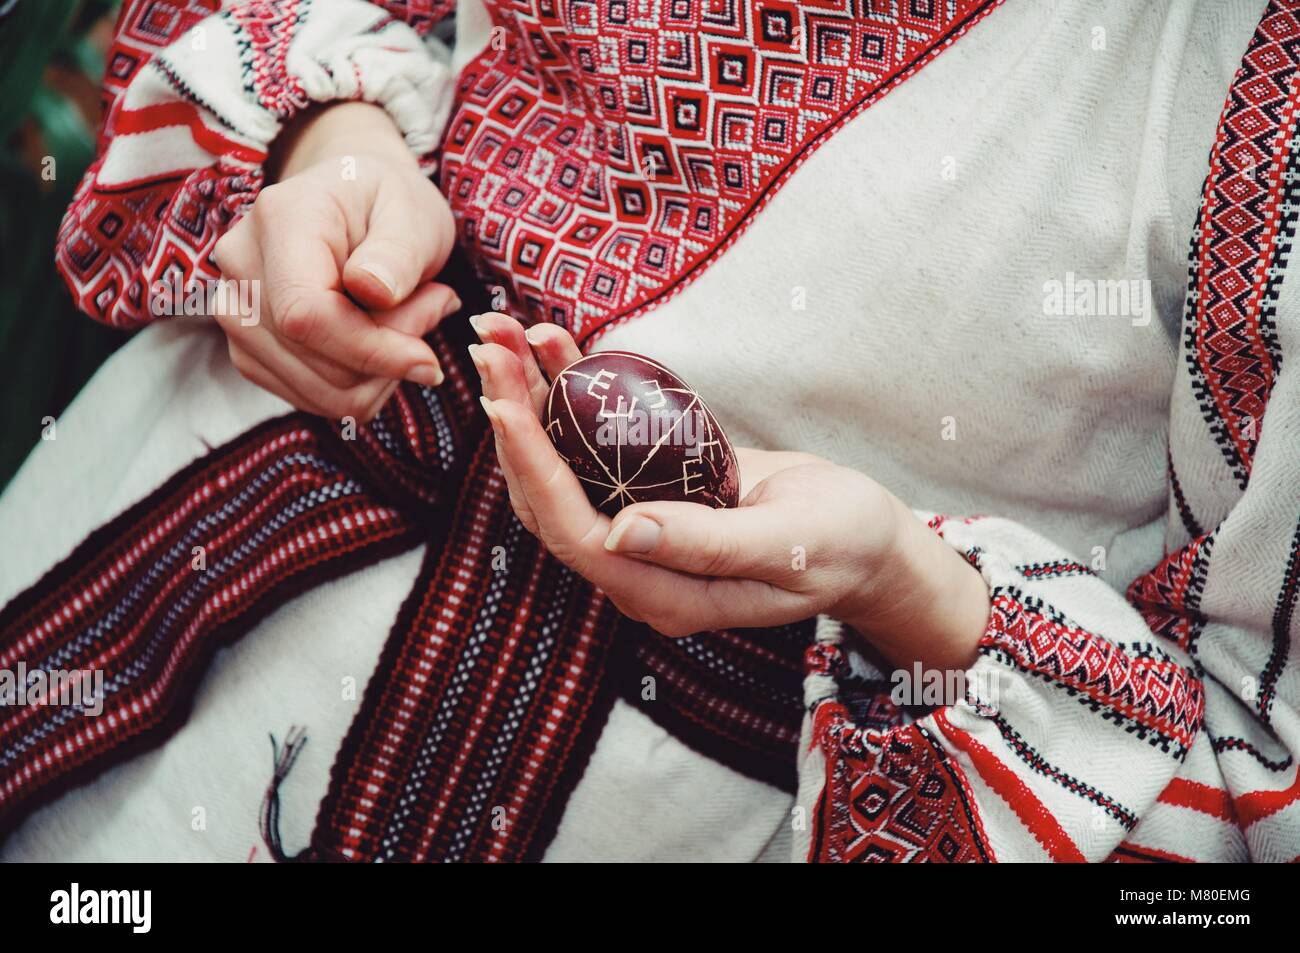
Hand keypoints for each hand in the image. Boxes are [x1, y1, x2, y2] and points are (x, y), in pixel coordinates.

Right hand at [212, 102, 458, 421]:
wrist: (354, 203)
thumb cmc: (389, 203)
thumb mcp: (413, 213)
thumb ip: (398, 253)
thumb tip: (374, 292)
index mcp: (279, 219)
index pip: (306, 314)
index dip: (371, 351)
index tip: (428, 360)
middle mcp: (241, 267)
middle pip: (316, 359)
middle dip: (390, 354)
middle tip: (433, 305)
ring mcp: (236, 312)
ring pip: (320, 391)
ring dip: (381, 372)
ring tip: (408, 316)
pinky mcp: (249, 350)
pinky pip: (317, 399)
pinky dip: (362, 384)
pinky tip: (380, 339)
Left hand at [469, 313, 989, 670]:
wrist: (865, 537)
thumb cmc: (840, 544)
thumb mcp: (788, 545)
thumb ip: (709, 546)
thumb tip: (621, 536)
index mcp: (662, 593)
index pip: (574, 533)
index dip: (533, 469)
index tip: (503, 403)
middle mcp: (637, 565)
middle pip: (549, 496)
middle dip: (514, 418)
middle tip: (490, 343)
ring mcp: (640, 529)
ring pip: (561, 467)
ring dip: (529, 399)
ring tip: (505, 332)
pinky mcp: (649, 491)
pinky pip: (596, 446)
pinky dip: (571, 395)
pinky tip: (556, 346)